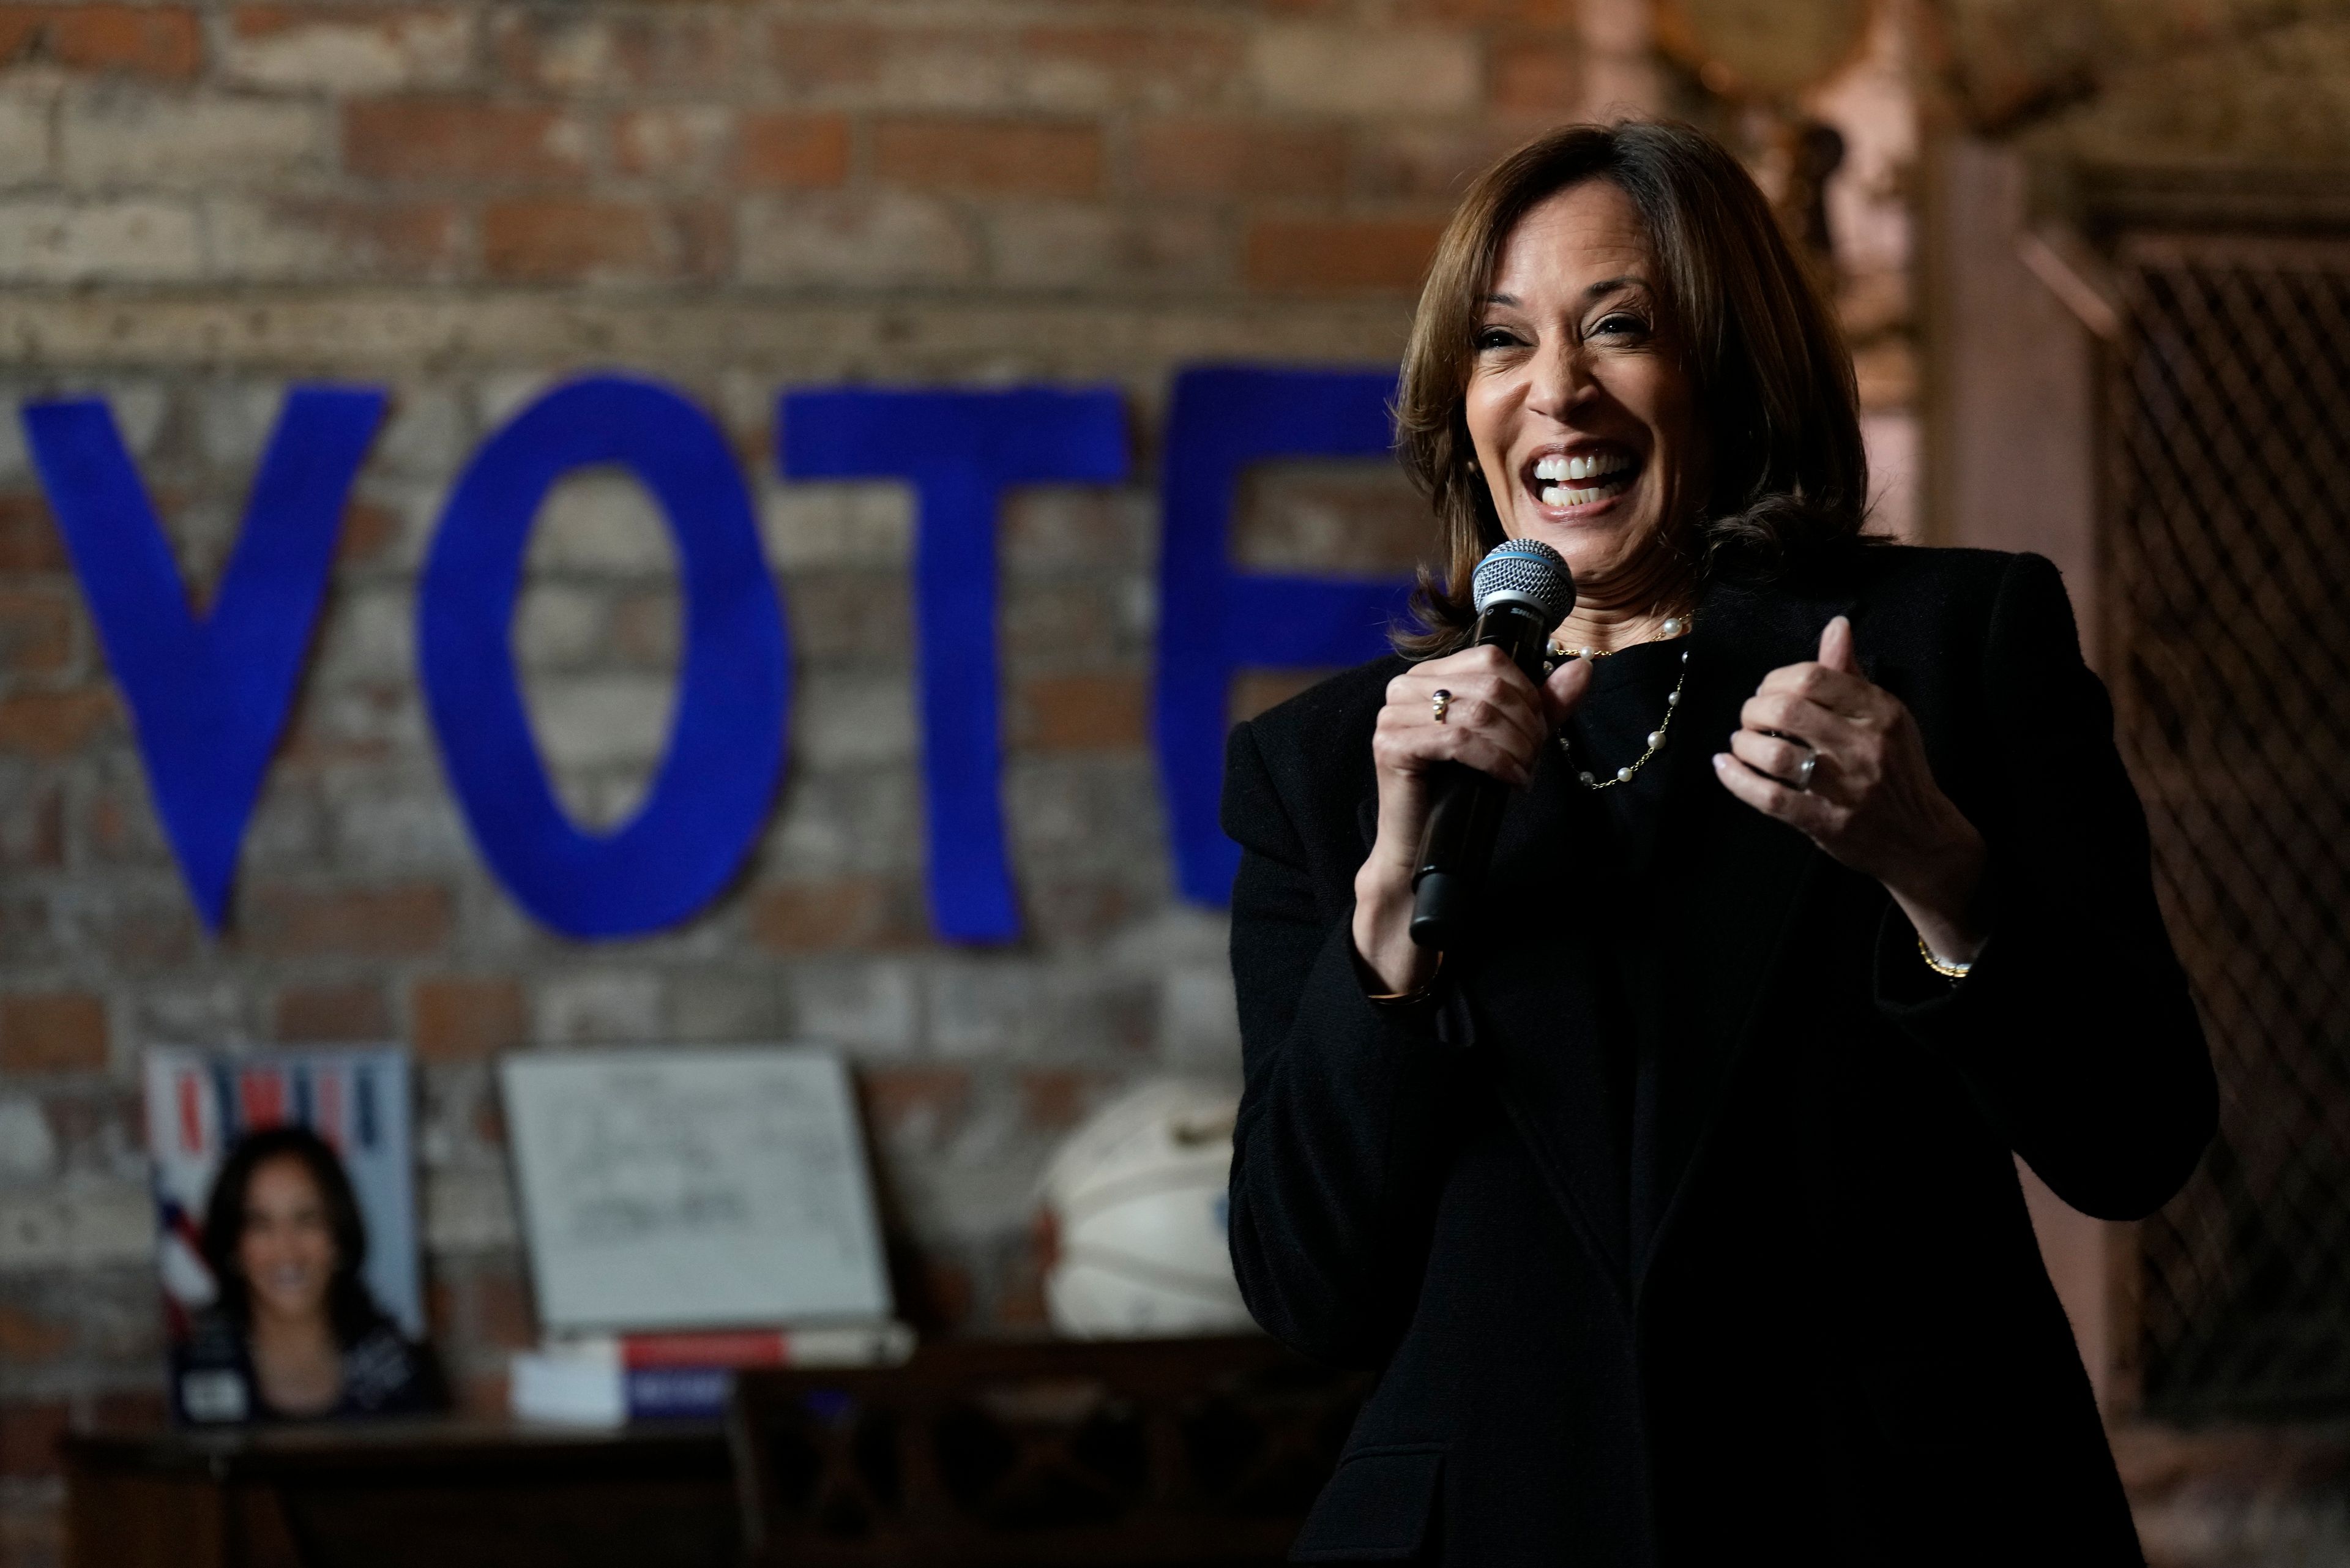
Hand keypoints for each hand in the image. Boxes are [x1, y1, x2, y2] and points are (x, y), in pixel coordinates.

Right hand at [1353, 646, 1592, 990]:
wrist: (1421, 847)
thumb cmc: (1462, 791)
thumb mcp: (1512, 739)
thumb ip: (1545, 703)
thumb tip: (1583, 667)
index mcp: (1429, 675)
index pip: (1491, 658)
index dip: (1527, 692)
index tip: (1538, 731)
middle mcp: (1404, 687)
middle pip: (1489, 685)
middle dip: (1525, 724)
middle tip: (1532, 757)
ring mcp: (1392, 715)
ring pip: (1477, 712)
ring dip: (1514, 745)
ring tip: (1522, 771)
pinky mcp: (1391, 745)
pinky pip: (1458, 740)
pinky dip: (1494, 760)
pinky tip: (1510, 778)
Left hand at [1712, 616, 1986, 964]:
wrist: (1920, 836)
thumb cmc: (1895, 768)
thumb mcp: (1885, 716)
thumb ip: (1851, 674)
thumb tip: (1836, 626)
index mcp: (1881, 712)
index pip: (1813, 677)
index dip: (1776, 679)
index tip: (1769, 690)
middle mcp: (1864, 746)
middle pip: (1786, 710)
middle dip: (1753, 708)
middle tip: (1750, 716)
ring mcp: (1845, 787)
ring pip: (1773, 753)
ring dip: (1743, 743)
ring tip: (1741, 742)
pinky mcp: (1825, 822)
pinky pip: (1768, 796)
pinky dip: (1737, 778)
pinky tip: (1725, 767)